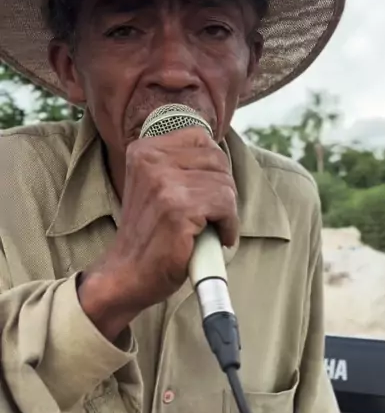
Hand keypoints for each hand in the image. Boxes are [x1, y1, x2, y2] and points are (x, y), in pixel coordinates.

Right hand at [79, 128, 237, 338]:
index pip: (201, 139)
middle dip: (223, 190)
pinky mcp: (178, 209)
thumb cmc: (150, 234)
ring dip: (227, 212)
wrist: (127, 274)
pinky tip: (218, 238)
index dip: (213, 168)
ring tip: (211, 228)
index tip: (207, 192)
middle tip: (212, 215)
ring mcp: (164, 184)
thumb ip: (180, 165)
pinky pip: (225, 207)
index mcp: (145, 149)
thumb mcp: (156, 186)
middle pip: (218, 161)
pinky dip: (229, 226)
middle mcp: (151, 160)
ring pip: (225, 185)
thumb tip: (221, 157)